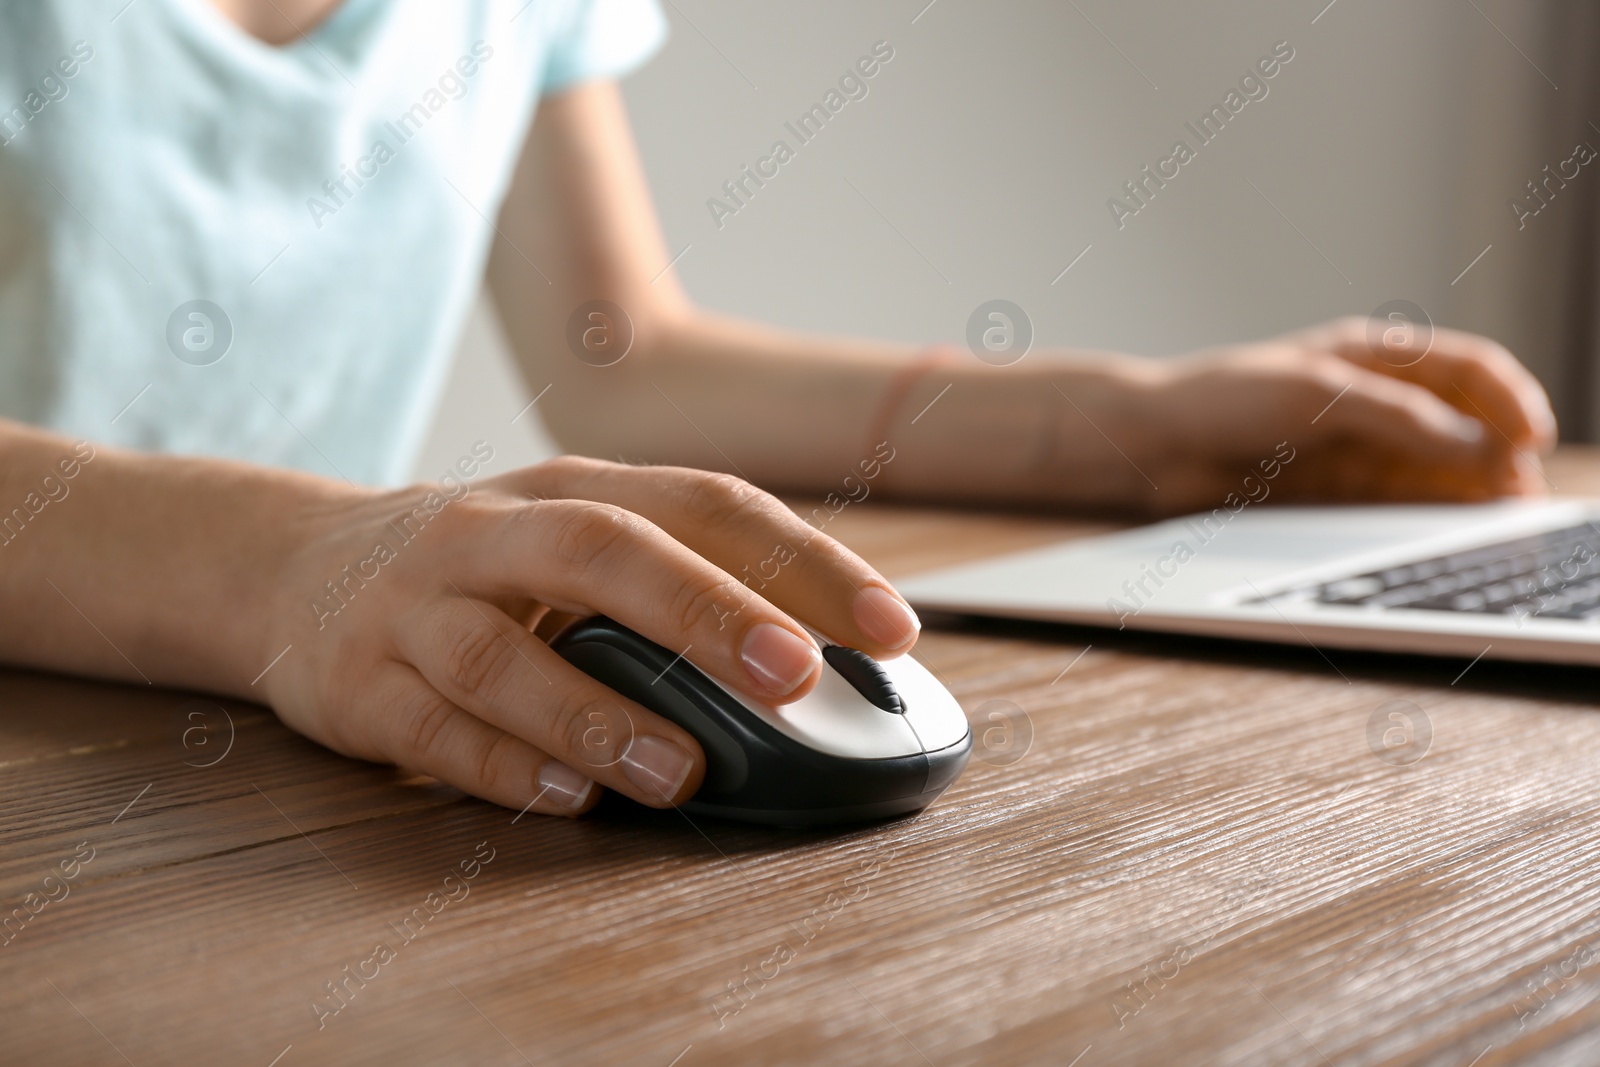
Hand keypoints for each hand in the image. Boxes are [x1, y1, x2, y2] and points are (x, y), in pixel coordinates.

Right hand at [257, 457, 920, 816]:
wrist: (296, 567)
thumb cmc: (486, 568)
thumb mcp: (574, 545)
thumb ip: (679, 584)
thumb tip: (821, 666)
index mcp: (573, 490)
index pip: (707, 505)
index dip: (805, 563)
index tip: (893, 628)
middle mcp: (494, 531)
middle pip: (606, 552)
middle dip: (709, 612)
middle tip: (796, 677)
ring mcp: (417, 606)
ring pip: (506, 657)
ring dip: (600, 717)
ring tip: (682, 773)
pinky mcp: (359, 683)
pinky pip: (433, 731)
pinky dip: (504, 767)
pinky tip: (568, 797)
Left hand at [1133, 316, 1556, 513]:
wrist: (1154, 445)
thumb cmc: (1223, 398)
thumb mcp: (1318, 396)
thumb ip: (1398, 418)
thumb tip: (1478, 445)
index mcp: (1374, 355)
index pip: (1468, 370)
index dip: (1509, 401)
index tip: (1533, 439)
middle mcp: (1374, 399)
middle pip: (1463, 424)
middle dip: (1499, 454)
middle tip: (1521, 494)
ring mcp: (1358, 447)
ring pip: (1438, 469)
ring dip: (1472, 490)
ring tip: (1501, 518)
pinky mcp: (1338, 491)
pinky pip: (1401, 501)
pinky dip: (1433, 514)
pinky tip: (1454, 530)